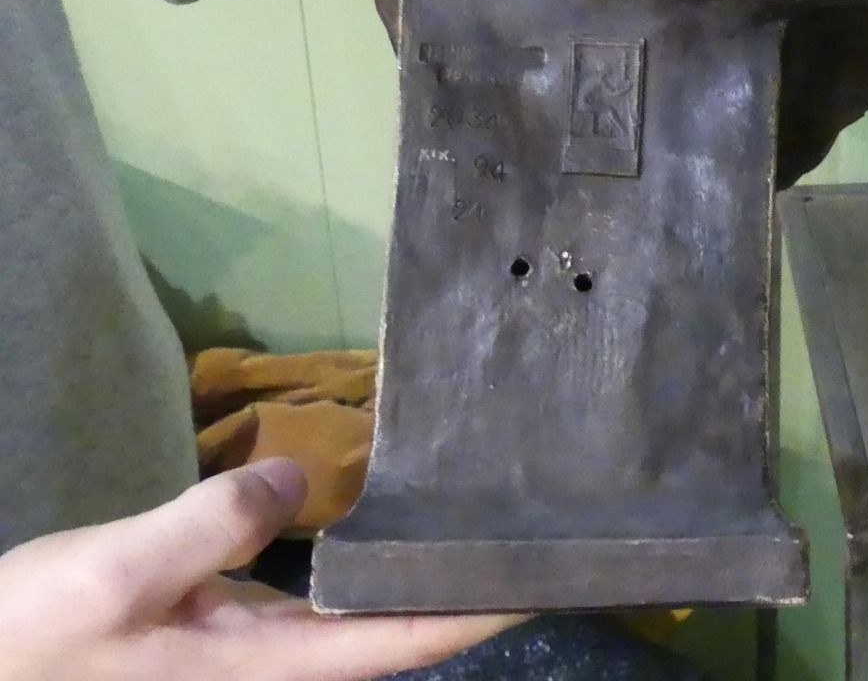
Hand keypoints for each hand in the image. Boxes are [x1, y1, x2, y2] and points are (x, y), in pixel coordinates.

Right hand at [0, 458, 519, 680]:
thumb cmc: (37, 646)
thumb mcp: (119, 576)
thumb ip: (213, 524)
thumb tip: (300, 480)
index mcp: (270, 669)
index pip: (404, 643)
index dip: (479, 611)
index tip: (544, 573)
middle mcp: (277, 666)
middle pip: (393, 628)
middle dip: (458, 581)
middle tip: (518, 514)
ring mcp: (251, 648)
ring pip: (356, 608)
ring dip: (410, 563)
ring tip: (465, 502)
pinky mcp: (224, 625)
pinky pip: (312, 590)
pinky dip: (355, 552)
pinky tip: (372, 508)